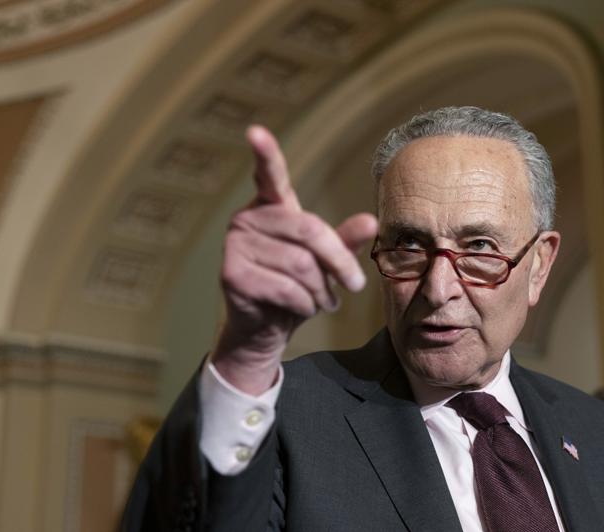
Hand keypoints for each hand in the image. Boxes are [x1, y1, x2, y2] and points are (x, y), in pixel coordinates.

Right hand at [211, 125, 377, 393]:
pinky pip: (285, 288)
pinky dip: (304, 305)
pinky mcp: (231, 274)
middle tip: (355, 286)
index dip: (264, 153)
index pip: (268, 174)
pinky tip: (302, 308)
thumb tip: (371, 221)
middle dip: (340, 263)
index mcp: (272, 206)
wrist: (266, 328)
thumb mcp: (325, 261)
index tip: (255, 132)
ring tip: (322, 300)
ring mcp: (235, 245)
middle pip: (310, 231)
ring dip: (321, 290)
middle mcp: (248, 218)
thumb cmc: (296, 286)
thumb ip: (344, 240)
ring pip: (301, 265)